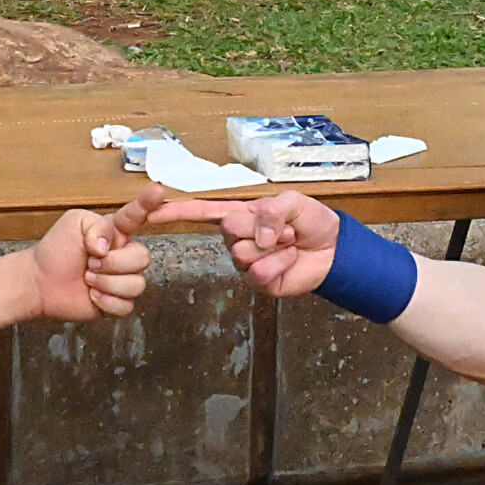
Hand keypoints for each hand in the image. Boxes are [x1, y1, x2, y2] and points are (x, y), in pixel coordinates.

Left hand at [29, 189, 158, 320]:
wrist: (39, 281)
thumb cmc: (55, 251)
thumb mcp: (73, 224)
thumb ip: (96, 226)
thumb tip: (108, 247)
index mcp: (115, 233)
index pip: (138, 216)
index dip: (149, 204)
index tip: (158, 190)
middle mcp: (123, 255)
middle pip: (143, 258)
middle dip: (114, 263)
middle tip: (91, 262)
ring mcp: (122, 280)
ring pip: (136, 284)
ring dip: (106, 283)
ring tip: (88, 278)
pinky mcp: (117, 303)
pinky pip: (126, 305)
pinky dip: (106, 301)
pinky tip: (92, 295)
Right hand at [147, 191, 341, 297]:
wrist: (333, 250)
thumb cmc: (311, 222)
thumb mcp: (293, 202)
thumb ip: (271, 211)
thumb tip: (258, 238)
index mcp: (240, 215)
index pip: (202, 212)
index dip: (176, 211)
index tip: (151, 210)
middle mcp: (236, 238)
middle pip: (230, 228)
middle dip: (262, 226)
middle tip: (284, 229)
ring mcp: (244, 262)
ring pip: (244, 252)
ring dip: (275, 246)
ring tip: (288, 243)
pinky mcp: (256, 282)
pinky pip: (259, 272)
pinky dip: (280, 263)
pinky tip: (289, 259)